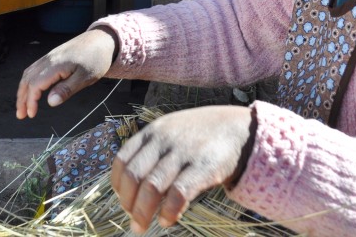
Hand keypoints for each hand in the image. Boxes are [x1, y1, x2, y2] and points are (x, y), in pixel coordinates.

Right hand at [16, 28, 117, 118]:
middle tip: (20, 115)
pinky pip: (34, 69)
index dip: (30, 101)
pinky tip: (30, 89)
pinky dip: (28, 81)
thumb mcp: (86, 77)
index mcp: (55, 65)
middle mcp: (48, 60)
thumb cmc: (95, 59)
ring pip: (28, 73)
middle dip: (21, 98)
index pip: (35, 85)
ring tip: (23, 105)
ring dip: (23, 90)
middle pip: (27, 79)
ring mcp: (49, 57)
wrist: (101, 39)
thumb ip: (67, 89)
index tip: (31, 114)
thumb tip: (50, 102)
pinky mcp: (52, 56)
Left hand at [111, 105, 252, 233]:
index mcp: (152, 132)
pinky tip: (166, 221)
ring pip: (152, 187)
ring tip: (141, 226)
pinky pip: (179, 194)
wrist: (238, 128)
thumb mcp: (170, 131)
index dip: (117, 184)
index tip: (122, 199)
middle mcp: (163, 140)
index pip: (122, 159)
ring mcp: (183, 153)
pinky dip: (168, 211)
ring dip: (142, 212)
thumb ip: (151, 150)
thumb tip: (131, 184)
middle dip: (127, 203)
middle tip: (131, 219)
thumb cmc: (199, 134)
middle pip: (134, 176)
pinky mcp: (203, 167)